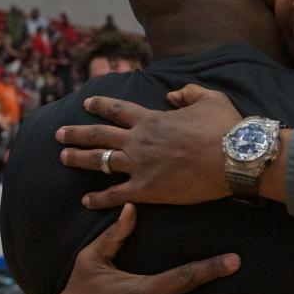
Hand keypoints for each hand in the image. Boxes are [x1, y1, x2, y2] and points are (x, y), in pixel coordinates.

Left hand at [56, 85, 242, 208]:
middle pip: (98, 135)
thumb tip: (172, 95)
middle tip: (60, 133)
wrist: (233, 157)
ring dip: (78, 159)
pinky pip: (115, 195)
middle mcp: (139, 140)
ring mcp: (139, 166)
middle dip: (76, 133)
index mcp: (152, 118)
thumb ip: (188, 92)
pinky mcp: (146, 190)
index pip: (117, 110)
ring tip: (63, 158)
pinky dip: (98, 198)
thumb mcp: (210, 98)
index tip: (86, 104)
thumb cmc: (224, 128)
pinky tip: (85, 201)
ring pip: (99, 161)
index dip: (100, 105)